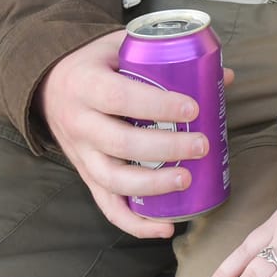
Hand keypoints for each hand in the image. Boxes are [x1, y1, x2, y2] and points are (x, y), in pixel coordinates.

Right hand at [39, 29, 233, 239]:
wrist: (50, 85)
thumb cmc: (97, 64)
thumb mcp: (122, 49)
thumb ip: (167, 58)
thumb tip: (225, 77)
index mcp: (85, 84)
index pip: (120, 97)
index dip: (157, 106)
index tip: (193, 110)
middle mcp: (78, 122)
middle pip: (119, 143)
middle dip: (163, 148)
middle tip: (202, 145)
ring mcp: (80, 154)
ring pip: (111, 179)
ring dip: (151, 186)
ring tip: (186, 181)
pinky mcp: (86, 176)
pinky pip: (106, 205)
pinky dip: (134, 223)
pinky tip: (165, 227)